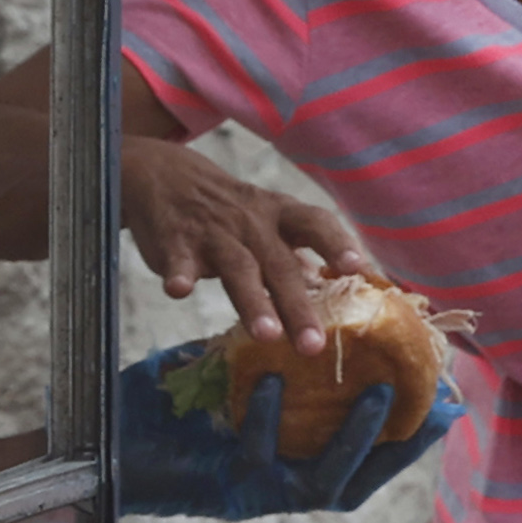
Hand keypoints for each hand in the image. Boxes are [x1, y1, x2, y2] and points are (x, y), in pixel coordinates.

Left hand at [110, 343, 447, 518]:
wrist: (97, 449)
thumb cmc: (155, 416)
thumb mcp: (219, 381)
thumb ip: (262, 358)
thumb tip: (306, 313)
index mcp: (286, 463)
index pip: (358, 457)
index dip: (402, 439)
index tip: (443, 410)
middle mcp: (281, 487)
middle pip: (360, 478)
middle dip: (399, 445)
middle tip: (436, 410)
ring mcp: (256, 497)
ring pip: (325, 481)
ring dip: (354, 438)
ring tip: (378, 394)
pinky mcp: (222, 495)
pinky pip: (259, 458)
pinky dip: (271, 420)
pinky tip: (274, 383)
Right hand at [121, 137, 369, 353]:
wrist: (165, 176)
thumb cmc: (229, 211)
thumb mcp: (267, 222)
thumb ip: (294, 256)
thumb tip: (329, 290)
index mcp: (280, 215)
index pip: (316, 224)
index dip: (336, 244)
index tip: (356, 268)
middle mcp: (252, 224)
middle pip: (280, 264)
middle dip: (297, 306)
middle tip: (313, 346)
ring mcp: (213, 233)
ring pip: (238, 267)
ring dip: (254, 300)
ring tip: (267, 335)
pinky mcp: (176, 242)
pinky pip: (178, 259)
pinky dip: (179, 273)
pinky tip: (178, 291)